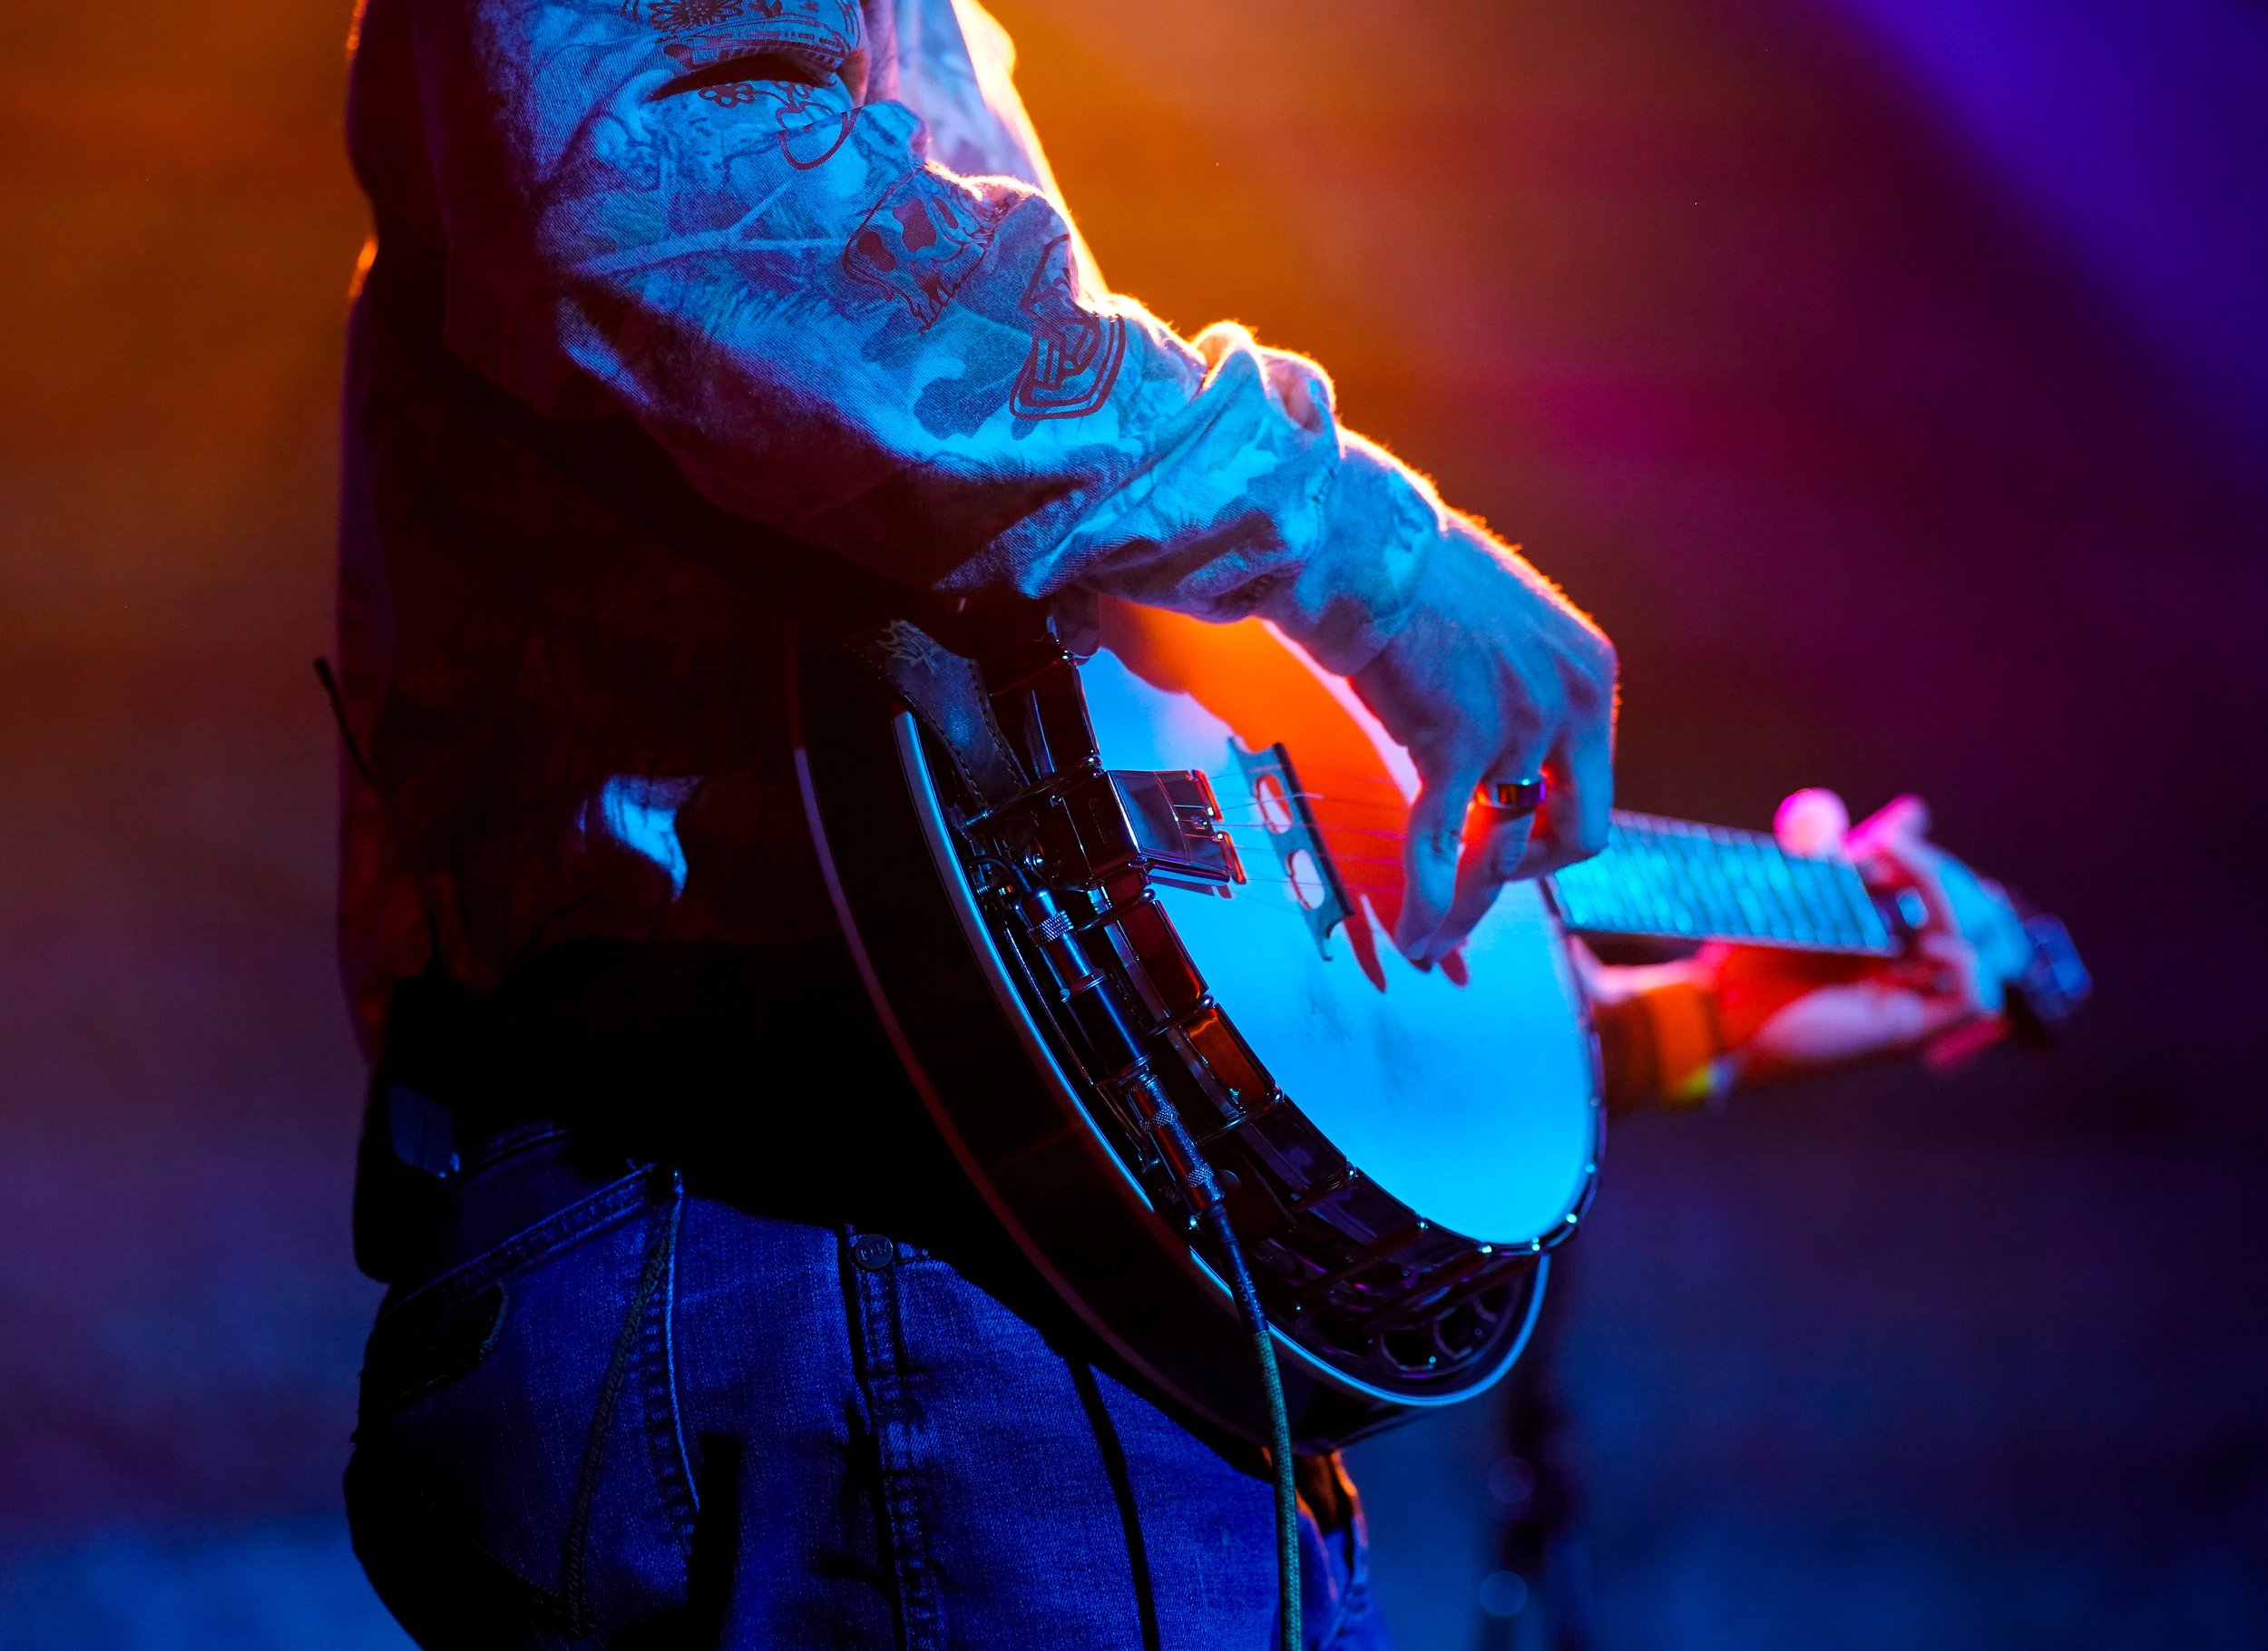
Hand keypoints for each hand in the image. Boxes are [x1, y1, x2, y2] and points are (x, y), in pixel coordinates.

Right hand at [1350, 526, 1617, 965]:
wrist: (1357, 544)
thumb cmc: (1410, 583)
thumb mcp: (1504, 637)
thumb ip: (1523, 700)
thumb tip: (1507, 765)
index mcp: (1590, 676)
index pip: (1591, 790)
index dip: (1548, 836)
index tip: (1505, 849)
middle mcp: (1571, 702)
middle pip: (1575, 835)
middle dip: (1525, 878)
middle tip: (1478, 894)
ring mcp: (1520, 724)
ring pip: (1502, 850)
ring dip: (1465, 905)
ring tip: (1431, 944)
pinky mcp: (1459, 741)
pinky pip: (1443, 844)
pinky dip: (1428, 898)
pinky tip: (1412, 934)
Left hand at [1708, 790, 2032, 1078]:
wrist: (1713, 1012)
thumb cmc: (1747, 956)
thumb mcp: (1804, 894)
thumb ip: (1855, 857)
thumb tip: (1918, 810)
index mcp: (1888, 938)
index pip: (1949, 889)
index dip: (1929, 860)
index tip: (1886, 835)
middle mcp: (1907, 971)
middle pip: (1977, 914)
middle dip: (1941, 875)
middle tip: (1888, 848)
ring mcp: (1910, 1003)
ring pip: (1982, 949)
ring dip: (1953, 905)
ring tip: (1899, 880)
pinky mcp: (1905, 1033)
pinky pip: (1975, 1002)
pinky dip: (1963, 964)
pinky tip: (1924, 943)